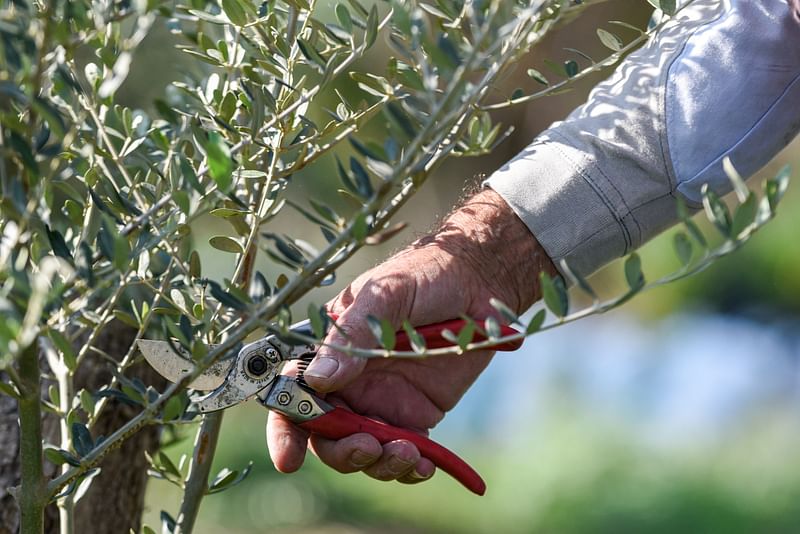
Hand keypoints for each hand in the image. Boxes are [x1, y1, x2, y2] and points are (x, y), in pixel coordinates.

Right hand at [266, 189, 554, 483]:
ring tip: (406, 453)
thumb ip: (352, 335)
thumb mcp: (385, 295)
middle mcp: (349, 381)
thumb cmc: (425, 274)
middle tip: (367, 447)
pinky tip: (424, 464)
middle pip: (325, 434)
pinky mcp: (416, 414)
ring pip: (362, 449)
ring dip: (376, 463)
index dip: (286, 428)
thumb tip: (316, 378)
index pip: (295, 393)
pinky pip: (403, 452)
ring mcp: (382, 400)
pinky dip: (408, 468)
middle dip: (339, 451)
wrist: (480, 281)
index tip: (289, 457)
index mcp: (330, 350)